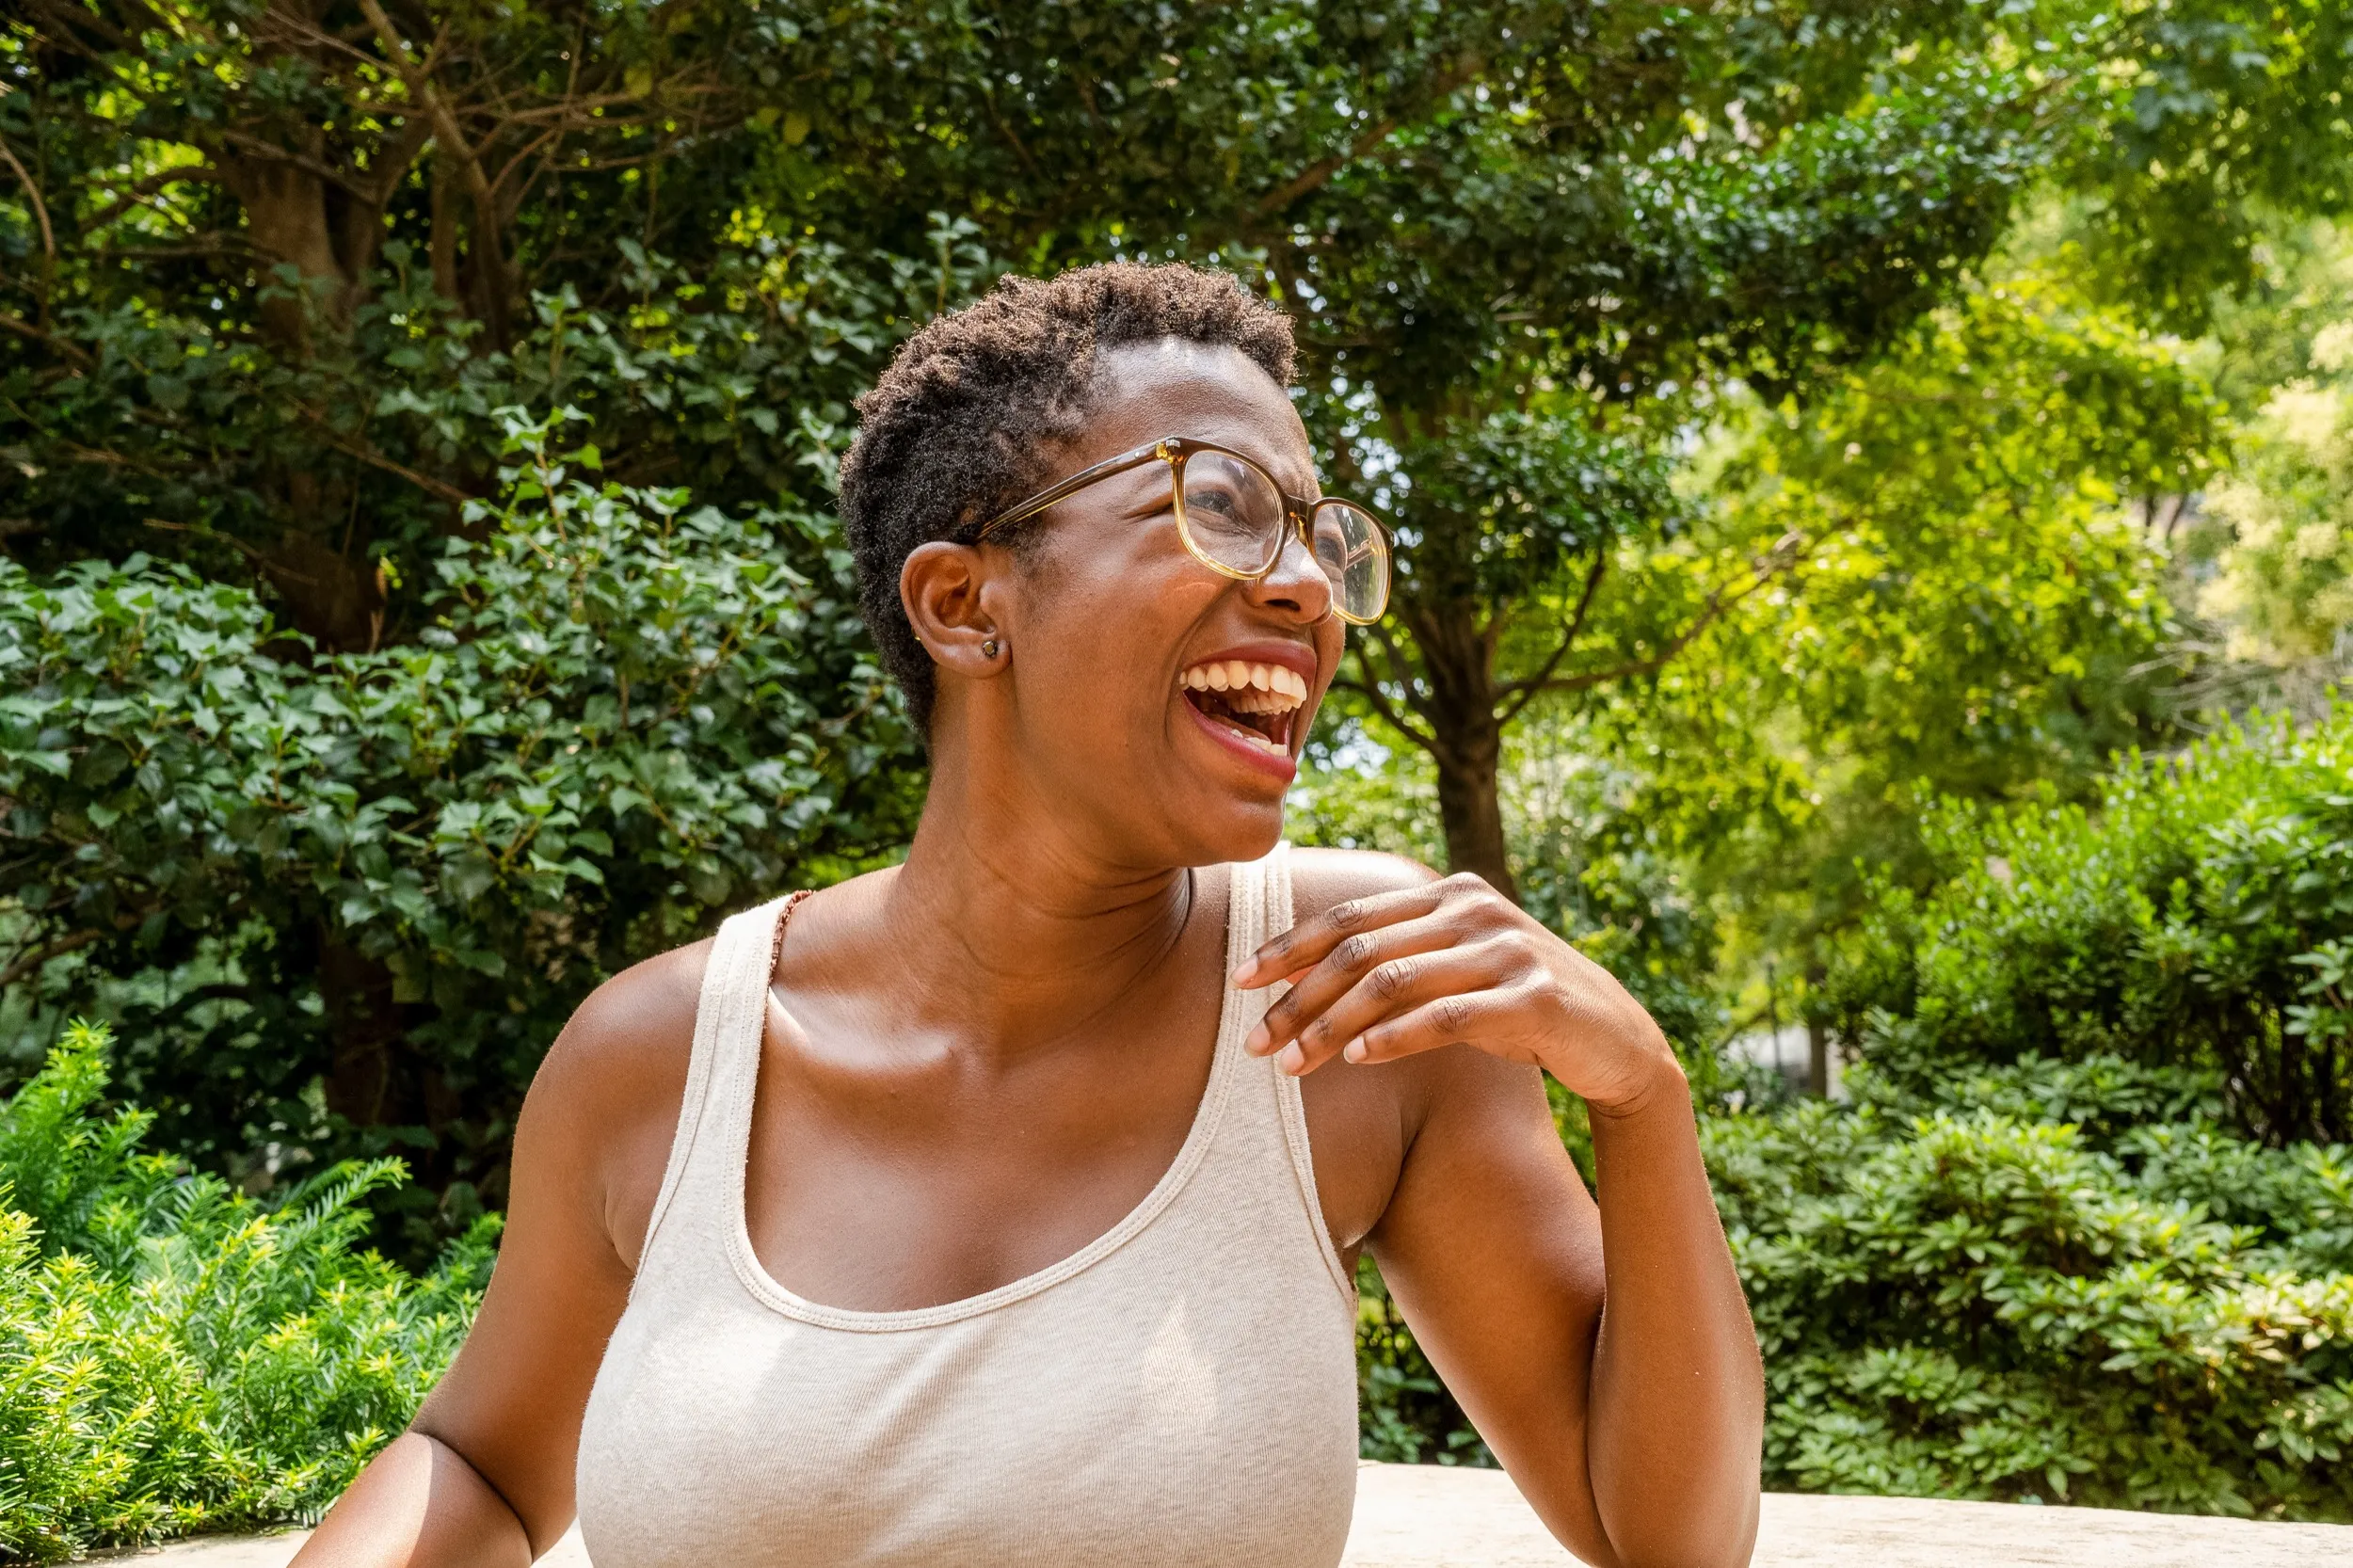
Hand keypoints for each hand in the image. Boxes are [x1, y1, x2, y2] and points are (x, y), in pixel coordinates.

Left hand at [1233, 873, 1681, 1114]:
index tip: (1239, 981)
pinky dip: (1394, 1037)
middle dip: (1296, 997)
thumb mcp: (1455, 973)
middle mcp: (1475, 910)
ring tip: (1291, 1063)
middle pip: (1360, 950)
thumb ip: (1395, 961)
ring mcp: (1507, 950)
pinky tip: (1356, 1060)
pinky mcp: (1533, 997)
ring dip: (1331, 1025)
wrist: (1618, 1043)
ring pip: (1393, 981)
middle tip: (1252, 1042)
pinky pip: (1446, 1015)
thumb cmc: (1518, 1009)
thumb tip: (1300, 977)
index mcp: (1449, 894)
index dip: (1288, 947)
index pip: (1350, 916)